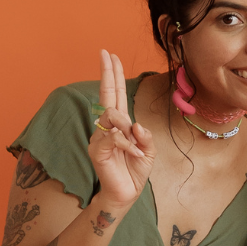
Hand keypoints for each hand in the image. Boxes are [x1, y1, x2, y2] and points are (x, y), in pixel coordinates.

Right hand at [89, 50, 155, 207]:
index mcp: (121, 124)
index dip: (114, 75)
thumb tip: (136, 124)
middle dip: (107, 73)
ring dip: (126, 126)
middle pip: (106, 95)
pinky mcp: (97, 150)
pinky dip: (128, 145)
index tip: (111, 55)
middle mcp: (108, 126)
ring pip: (112, 116)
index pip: (115, 94)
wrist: (126, 193)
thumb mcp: (149, 151)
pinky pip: (112, 137)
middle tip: (105, 52)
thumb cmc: (135, 170)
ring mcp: (100, 137)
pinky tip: (135, 154)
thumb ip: (146, 136)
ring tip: (136, 145)